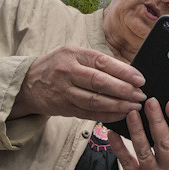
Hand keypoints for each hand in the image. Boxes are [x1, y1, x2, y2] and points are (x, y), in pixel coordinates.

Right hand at [11, 46, 146, 119]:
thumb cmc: (58, 66)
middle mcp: (68, 71)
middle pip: (100, 82)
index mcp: (73, 54)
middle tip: (140, 96)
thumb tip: (129, 71)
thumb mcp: (74, 55)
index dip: (124, 72)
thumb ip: (97, 62)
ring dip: (118, 105)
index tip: (140, 79)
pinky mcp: (64, 108)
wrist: (28, 83)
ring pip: (95, 100)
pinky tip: (121, 115)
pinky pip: (89, 113)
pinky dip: (107, 115)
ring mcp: (65, 91)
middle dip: (124, 90)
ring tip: (134, 107)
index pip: (102, 62)